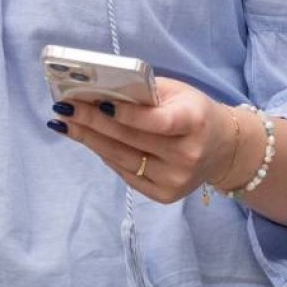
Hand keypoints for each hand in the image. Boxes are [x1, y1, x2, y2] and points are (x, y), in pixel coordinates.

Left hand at [52, 78, 243, 204]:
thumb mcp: (178, 93)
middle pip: (129, 139)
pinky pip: (125, 173)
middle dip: (90, 122)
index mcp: (194, 122)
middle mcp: (186, 155)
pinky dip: (104, 155)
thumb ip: (143, 92)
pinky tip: (87, 140)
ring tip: (64, 123)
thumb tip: (97, 90)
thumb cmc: (193, 112)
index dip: (125, 114)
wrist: (223, 148)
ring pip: (120, 158)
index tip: (95, 102)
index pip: (155, 121)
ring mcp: (175, 179)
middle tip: (62, 108)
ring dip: (88, 139)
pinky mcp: (165, 195)